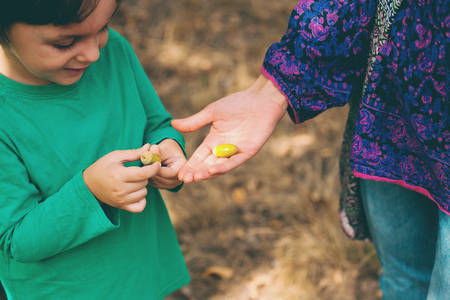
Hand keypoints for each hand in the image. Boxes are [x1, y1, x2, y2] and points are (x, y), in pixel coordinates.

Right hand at [83, 144, 160, 212]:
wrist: (88, 185)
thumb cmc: (102, 167)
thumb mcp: (115, 156)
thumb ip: (133, 153)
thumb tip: (149, 147)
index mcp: (118, 175)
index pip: (142, 173)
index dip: (153, 168)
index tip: (157, 163)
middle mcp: (120, 190)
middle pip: (144, 182)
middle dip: (144, 175)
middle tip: (136, 171)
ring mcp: (121, 200)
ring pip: (144, 192)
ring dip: (142, 186)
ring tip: (133, 181)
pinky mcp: (122, 206)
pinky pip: (140, 206)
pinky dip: (142, 199)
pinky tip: (136, 192)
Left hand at [147, 139, 185, 188]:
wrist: (169, 154)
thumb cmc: (169, 150)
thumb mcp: (166, 148)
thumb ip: (160, 151)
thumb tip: (153, 148)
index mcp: (182, 168)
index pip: (171, 173)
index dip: (159, 170)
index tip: (148, 163)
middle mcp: (179, 179)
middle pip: (162, 179)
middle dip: (151, 170)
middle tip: (143, 160)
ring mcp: (171, 184)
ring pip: (155, 182)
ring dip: (148, 172)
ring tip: (146, 162)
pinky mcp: (163, 186)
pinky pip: (152, 183)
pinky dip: (148, 176)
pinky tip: (147, 168)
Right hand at [171, 74, 287, 182]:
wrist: (261, 99)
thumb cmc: (238, 103)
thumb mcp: (212, 112)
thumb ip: (194, 122)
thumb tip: (173, 124)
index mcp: (214, 141)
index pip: (199, 157)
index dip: (190, 165)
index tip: (180, 174)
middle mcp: (224, 149)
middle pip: (207, 165)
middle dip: (196, 172)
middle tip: (184, 179)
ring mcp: (236, 151)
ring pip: (220, 166)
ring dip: (208, 173)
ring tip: (195, 177)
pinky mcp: (248, 151)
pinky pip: (235, 162)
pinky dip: (224, 167)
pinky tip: (213, 170)